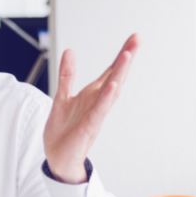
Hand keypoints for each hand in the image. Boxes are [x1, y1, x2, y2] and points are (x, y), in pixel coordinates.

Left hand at [43, 34, 139, 183]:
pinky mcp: (89, 127)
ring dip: (119, 73)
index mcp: (92, 95)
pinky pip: (100, 110)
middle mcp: (98, 103)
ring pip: (111, 91)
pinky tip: (113, 85)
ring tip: (127, 54)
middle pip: (115, 76)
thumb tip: (70, 51)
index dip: (121, 54)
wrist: (57, 159)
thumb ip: (67, 76)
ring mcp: (96, 114)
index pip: (110, 71)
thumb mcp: (62, 97)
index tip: (134, 37)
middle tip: (137, 39)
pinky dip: (106, 98)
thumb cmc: (63, 131)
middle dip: (126, 58)